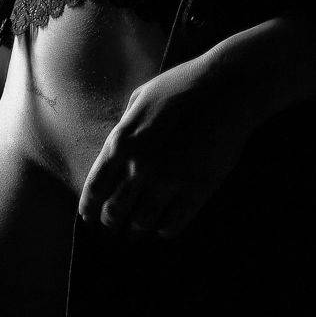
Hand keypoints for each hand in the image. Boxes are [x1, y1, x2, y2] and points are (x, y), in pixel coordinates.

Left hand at [78, 57, 253, 239]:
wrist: (226, 88)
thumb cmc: (183, 85)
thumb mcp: (142, 96)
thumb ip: (125, 124)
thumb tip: (118, 147)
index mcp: (122, 142)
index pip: (94, 189)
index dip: (88, 208)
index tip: (89, 216)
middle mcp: (139, 167)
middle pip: (114, 213)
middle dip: (111, 222)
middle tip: (114, 225)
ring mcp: (168, 182)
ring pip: (142, 224)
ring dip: (137, 230)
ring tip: (137, 231)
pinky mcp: (196, 191)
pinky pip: (172, 226)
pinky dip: (164, 230)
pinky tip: (164, 226)